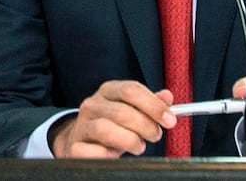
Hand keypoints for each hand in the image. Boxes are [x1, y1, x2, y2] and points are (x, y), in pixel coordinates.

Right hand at [49, 80, 177, 157]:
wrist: (82, 139)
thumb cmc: (113, 124)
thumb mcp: (131, 109)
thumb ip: (150, 103)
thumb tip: (167, 96)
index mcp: (108, 91)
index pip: (131, 90)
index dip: (154, 105)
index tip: (170, 120)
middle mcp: (92, 105)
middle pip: (122, 111)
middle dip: (146, 126)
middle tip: (155, 135)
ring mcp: (81, 125)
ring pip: (105, 129)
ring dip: (129, 140)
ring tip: (138, 146)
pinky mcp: (75, 146)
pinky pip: (90, 150)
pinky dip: (106, 154)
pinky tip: (115, 155)